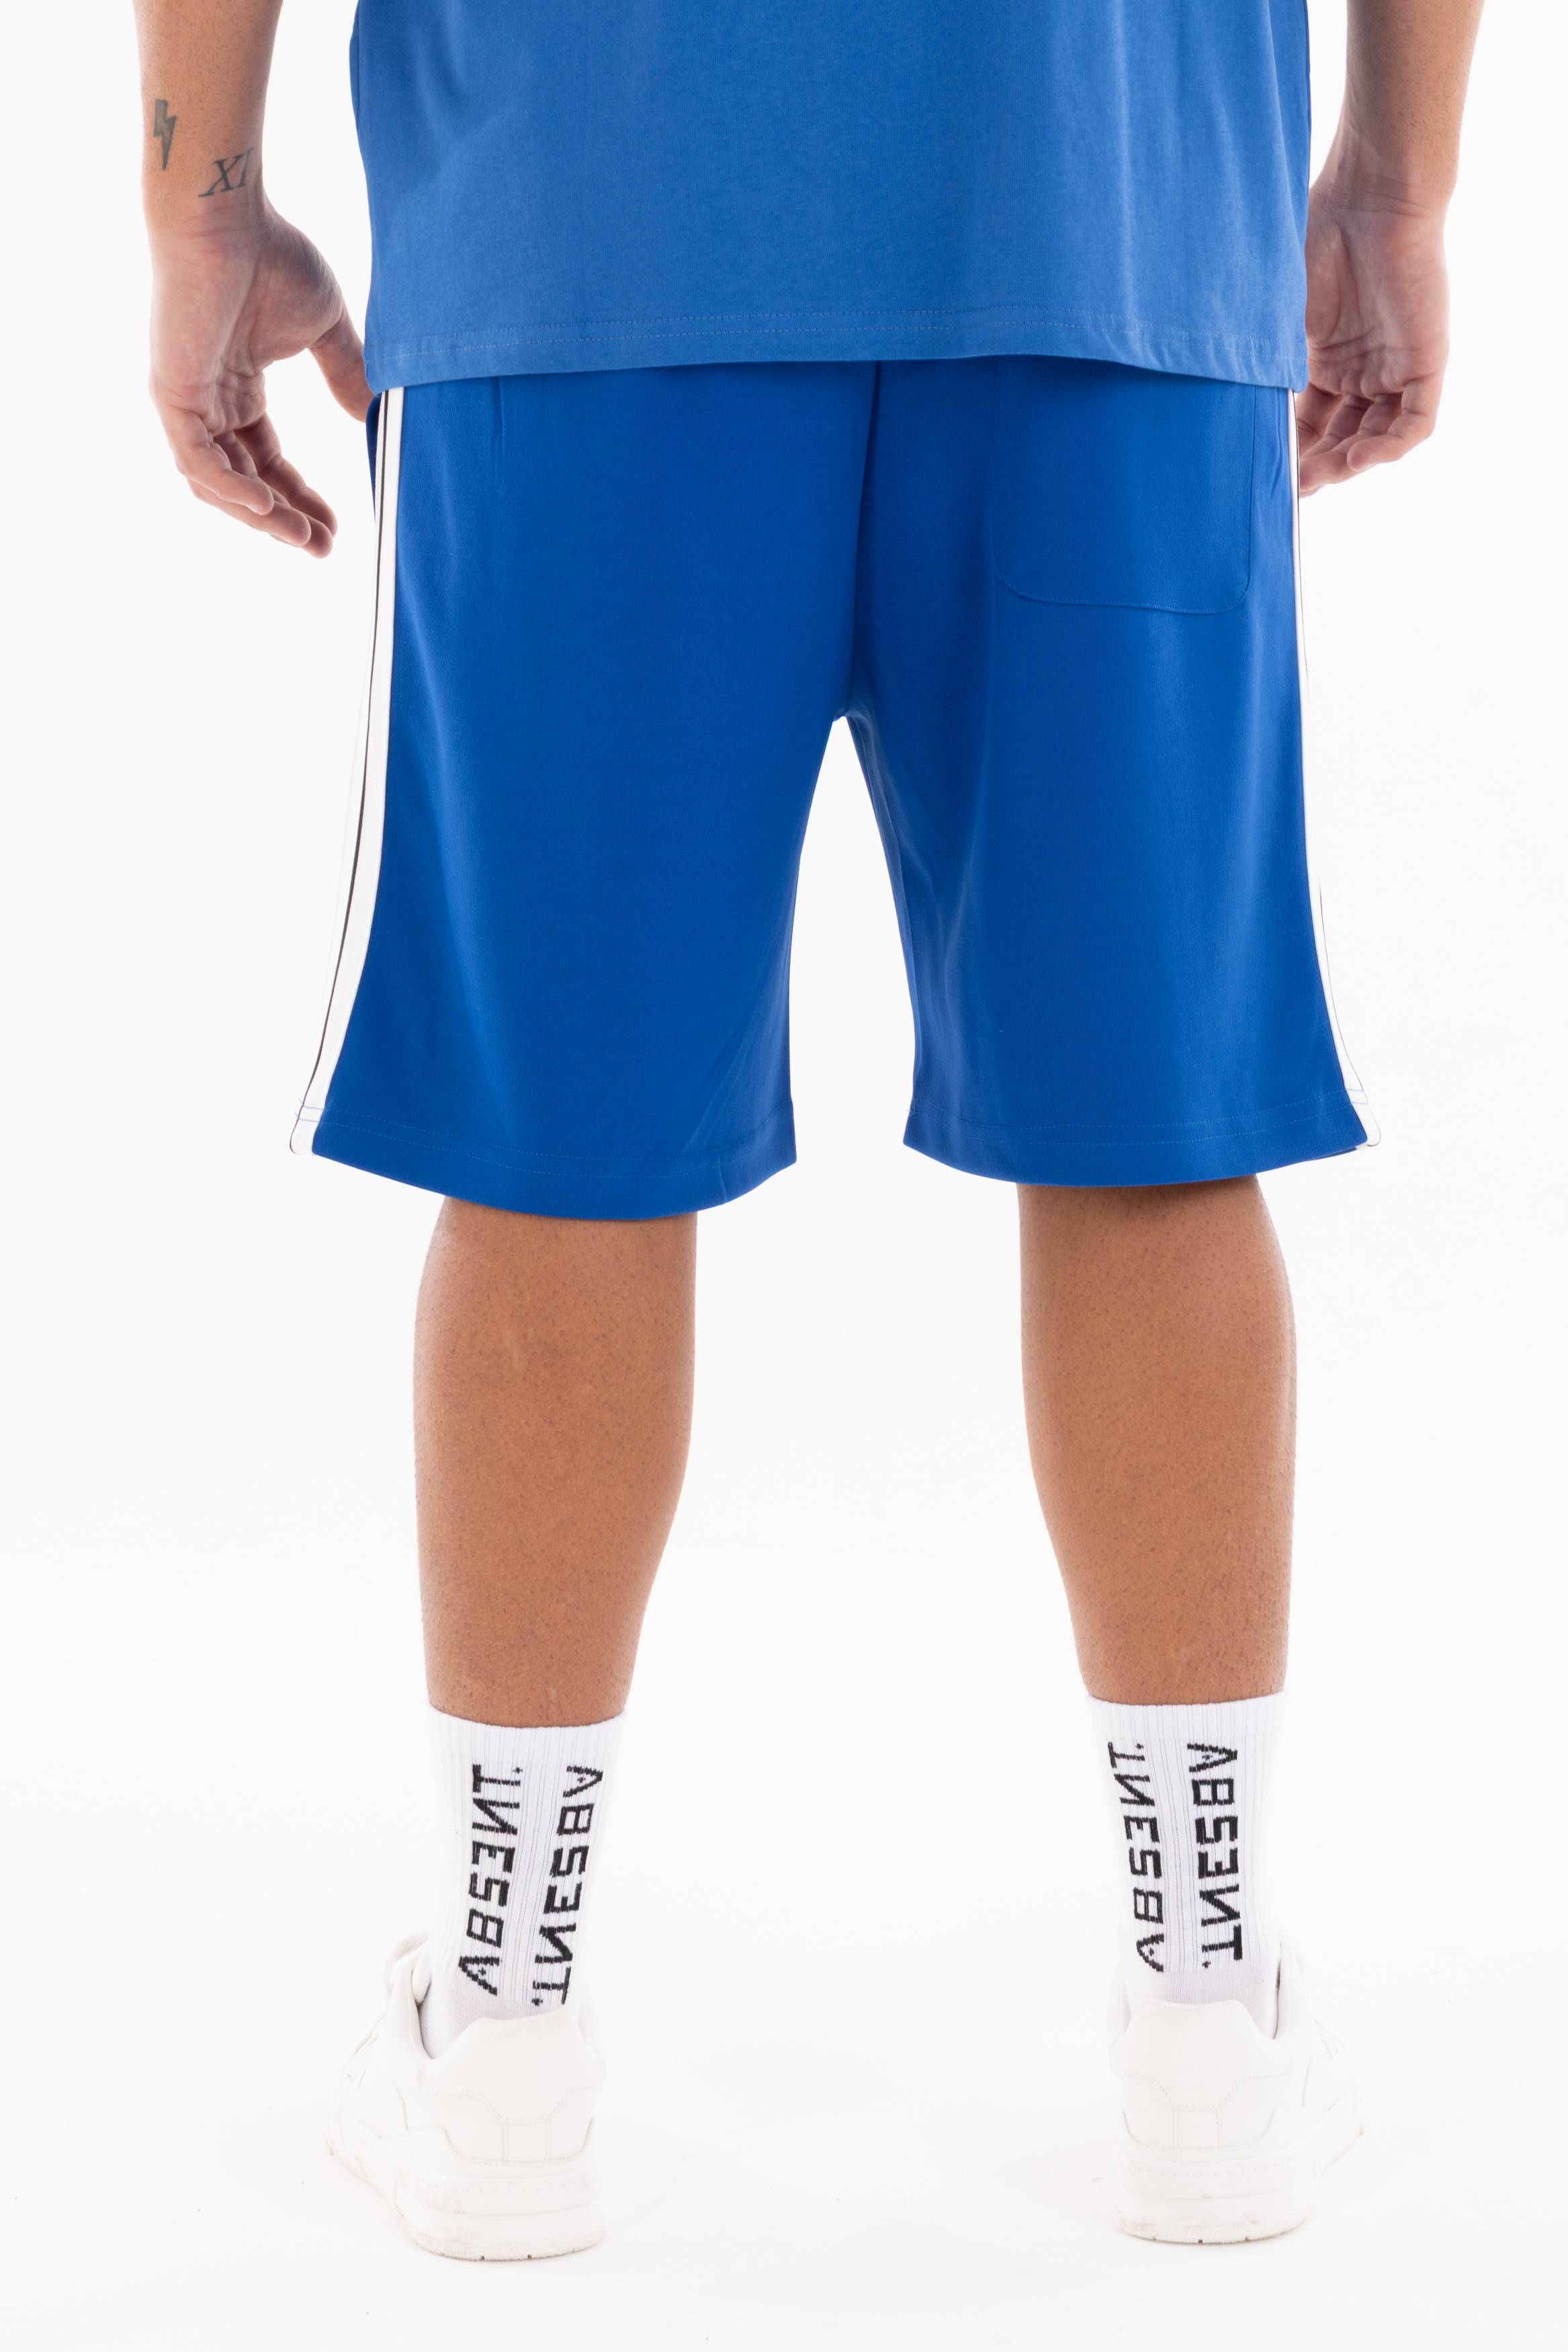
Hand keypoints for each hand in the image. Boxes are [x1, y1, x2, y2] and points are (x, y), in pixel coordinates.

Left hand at [148, 207, 369, 554]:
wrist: (225, 214)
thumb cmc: (270, 255)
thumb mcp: (325, 328)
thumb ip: (347, 374)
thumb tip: (375, 415)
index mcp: (236, 387)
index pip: (268, 460)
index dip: (300, 496)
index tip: (335, 527)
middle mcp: (208, 399)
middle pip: (246, 480)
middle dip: (285, 519)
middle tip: (321, 548)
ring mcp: (187, 399)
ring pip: (218, 482)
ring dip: (261, 516)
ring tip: (301, 538)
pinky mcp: (172, 393)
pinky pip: (198, 459)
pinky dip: (230, 488)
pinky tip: (265, 507)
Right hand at [1297, 176, 1449, 495]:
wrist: (1370, 195)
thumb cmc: (1316, 238)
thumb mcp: (1278, 314)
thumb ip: (1265, 363)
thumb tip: (1226, 411)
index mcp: (1327, 357)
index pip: (1311, 421)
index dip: (1291, 451)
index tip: (1266, 474)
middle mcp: (1363, 367)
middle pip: (1342, 436)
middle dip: (1317, 466)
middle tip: (1291, 487)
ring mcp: (1395, 365)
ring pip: (1376, 436)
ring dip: (1347, 463)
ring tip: (1318, 478)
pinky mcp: (1427, 360)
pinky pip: (1415, 423)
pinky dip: (1387, 448)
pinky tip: (1356, 460)